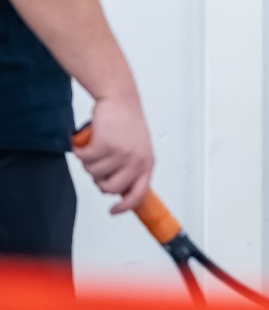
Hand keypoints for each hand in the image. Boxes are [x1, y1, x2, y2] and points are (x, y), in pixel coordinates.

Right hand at [73, 95, 154, 214]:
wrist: (120, 98)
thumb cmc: (127, 122)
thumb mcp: (138, 148)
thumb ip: (131, 169)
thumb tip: (119, 191)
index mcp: (147, 163)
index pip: (139, 193)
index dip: (125, 206)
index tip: (114, 210)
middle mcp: (137, 160)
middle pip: (109, 188)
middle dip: (98, 179)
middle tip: (98, 164)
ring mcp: (122, 153)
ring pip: (94, 173)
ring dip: (89, 161)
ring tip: (96, 146)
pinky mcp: (105, 144)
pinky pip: (84, 158)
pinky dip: (79, 151)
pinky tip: (84, 142)